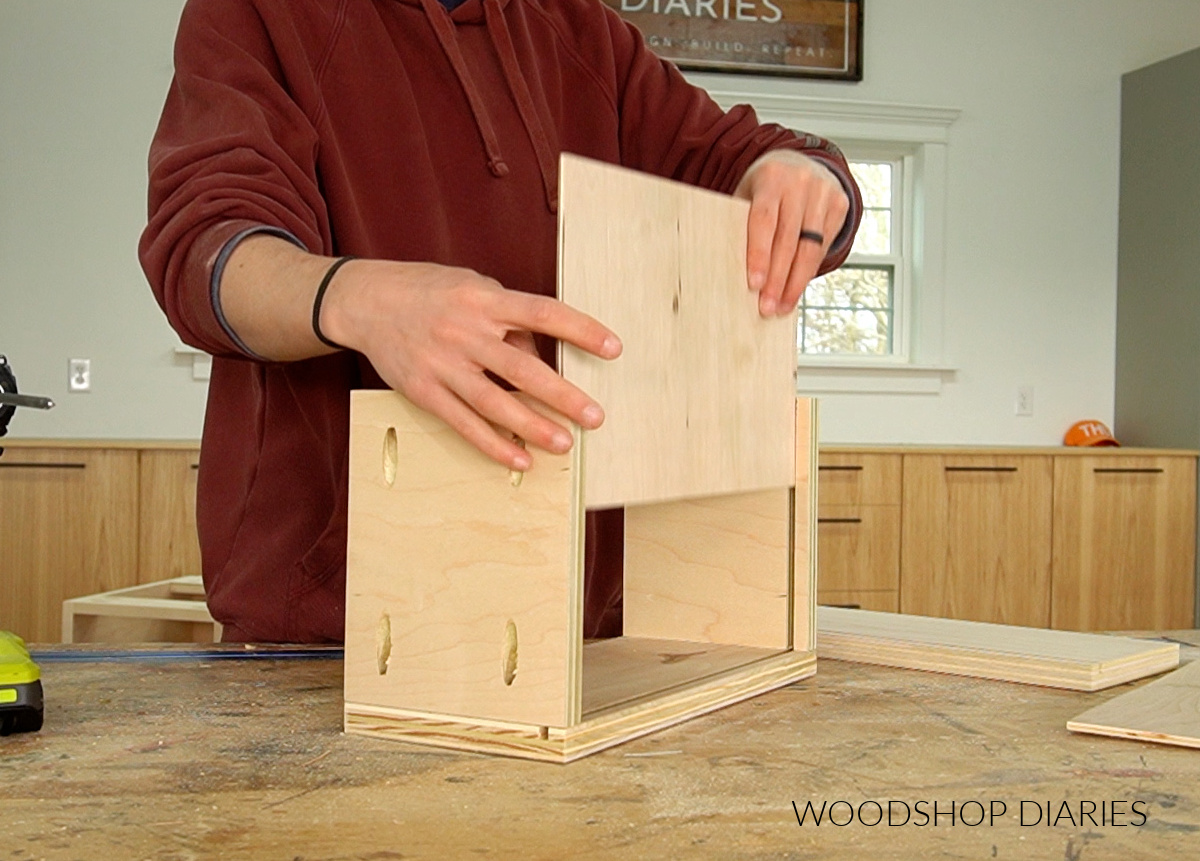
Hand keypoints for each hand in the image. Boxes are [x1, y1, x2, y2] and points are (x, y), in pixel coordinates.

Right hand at [322, 260, 621, 469]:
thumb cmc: (430, 292)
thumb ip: (509, 319)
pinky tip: (521, 459)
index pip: (542, 312)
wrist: (366, 301)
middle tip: (594, 416)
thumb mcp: (474, 288)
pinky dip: (493, 444)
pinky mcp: (423, 390)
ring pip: (494, 402)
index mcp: (484, 299)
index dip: (581, 330)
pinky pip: (463, 423)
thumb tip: (543, 356)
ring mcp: (442, 364)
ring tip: (564, 444)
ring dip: (532, 426)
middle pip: (522, 367)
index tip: (614, 348)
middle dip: (562, 395)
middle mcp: (465, 332)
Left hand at [735, 149, 849, 316]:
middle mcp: (800, 181)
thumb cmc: (765, 188)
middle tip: (767, 307)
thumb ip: (742, 223)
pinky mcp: (839, 204)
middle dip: (778, 278)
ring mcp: (823, 192)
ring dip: (795, 283)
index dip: (760, 254)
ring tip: (781, 306)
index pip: (764, 220)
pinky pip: (823, 247)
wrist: (800, 163)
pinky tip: (795, 290)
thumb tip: (732, 269)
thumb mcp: (749, 195)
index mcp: (772, 177)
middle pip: (789, 239)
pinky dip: (808, 272)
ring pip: (810, 248)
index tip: (754, 284)